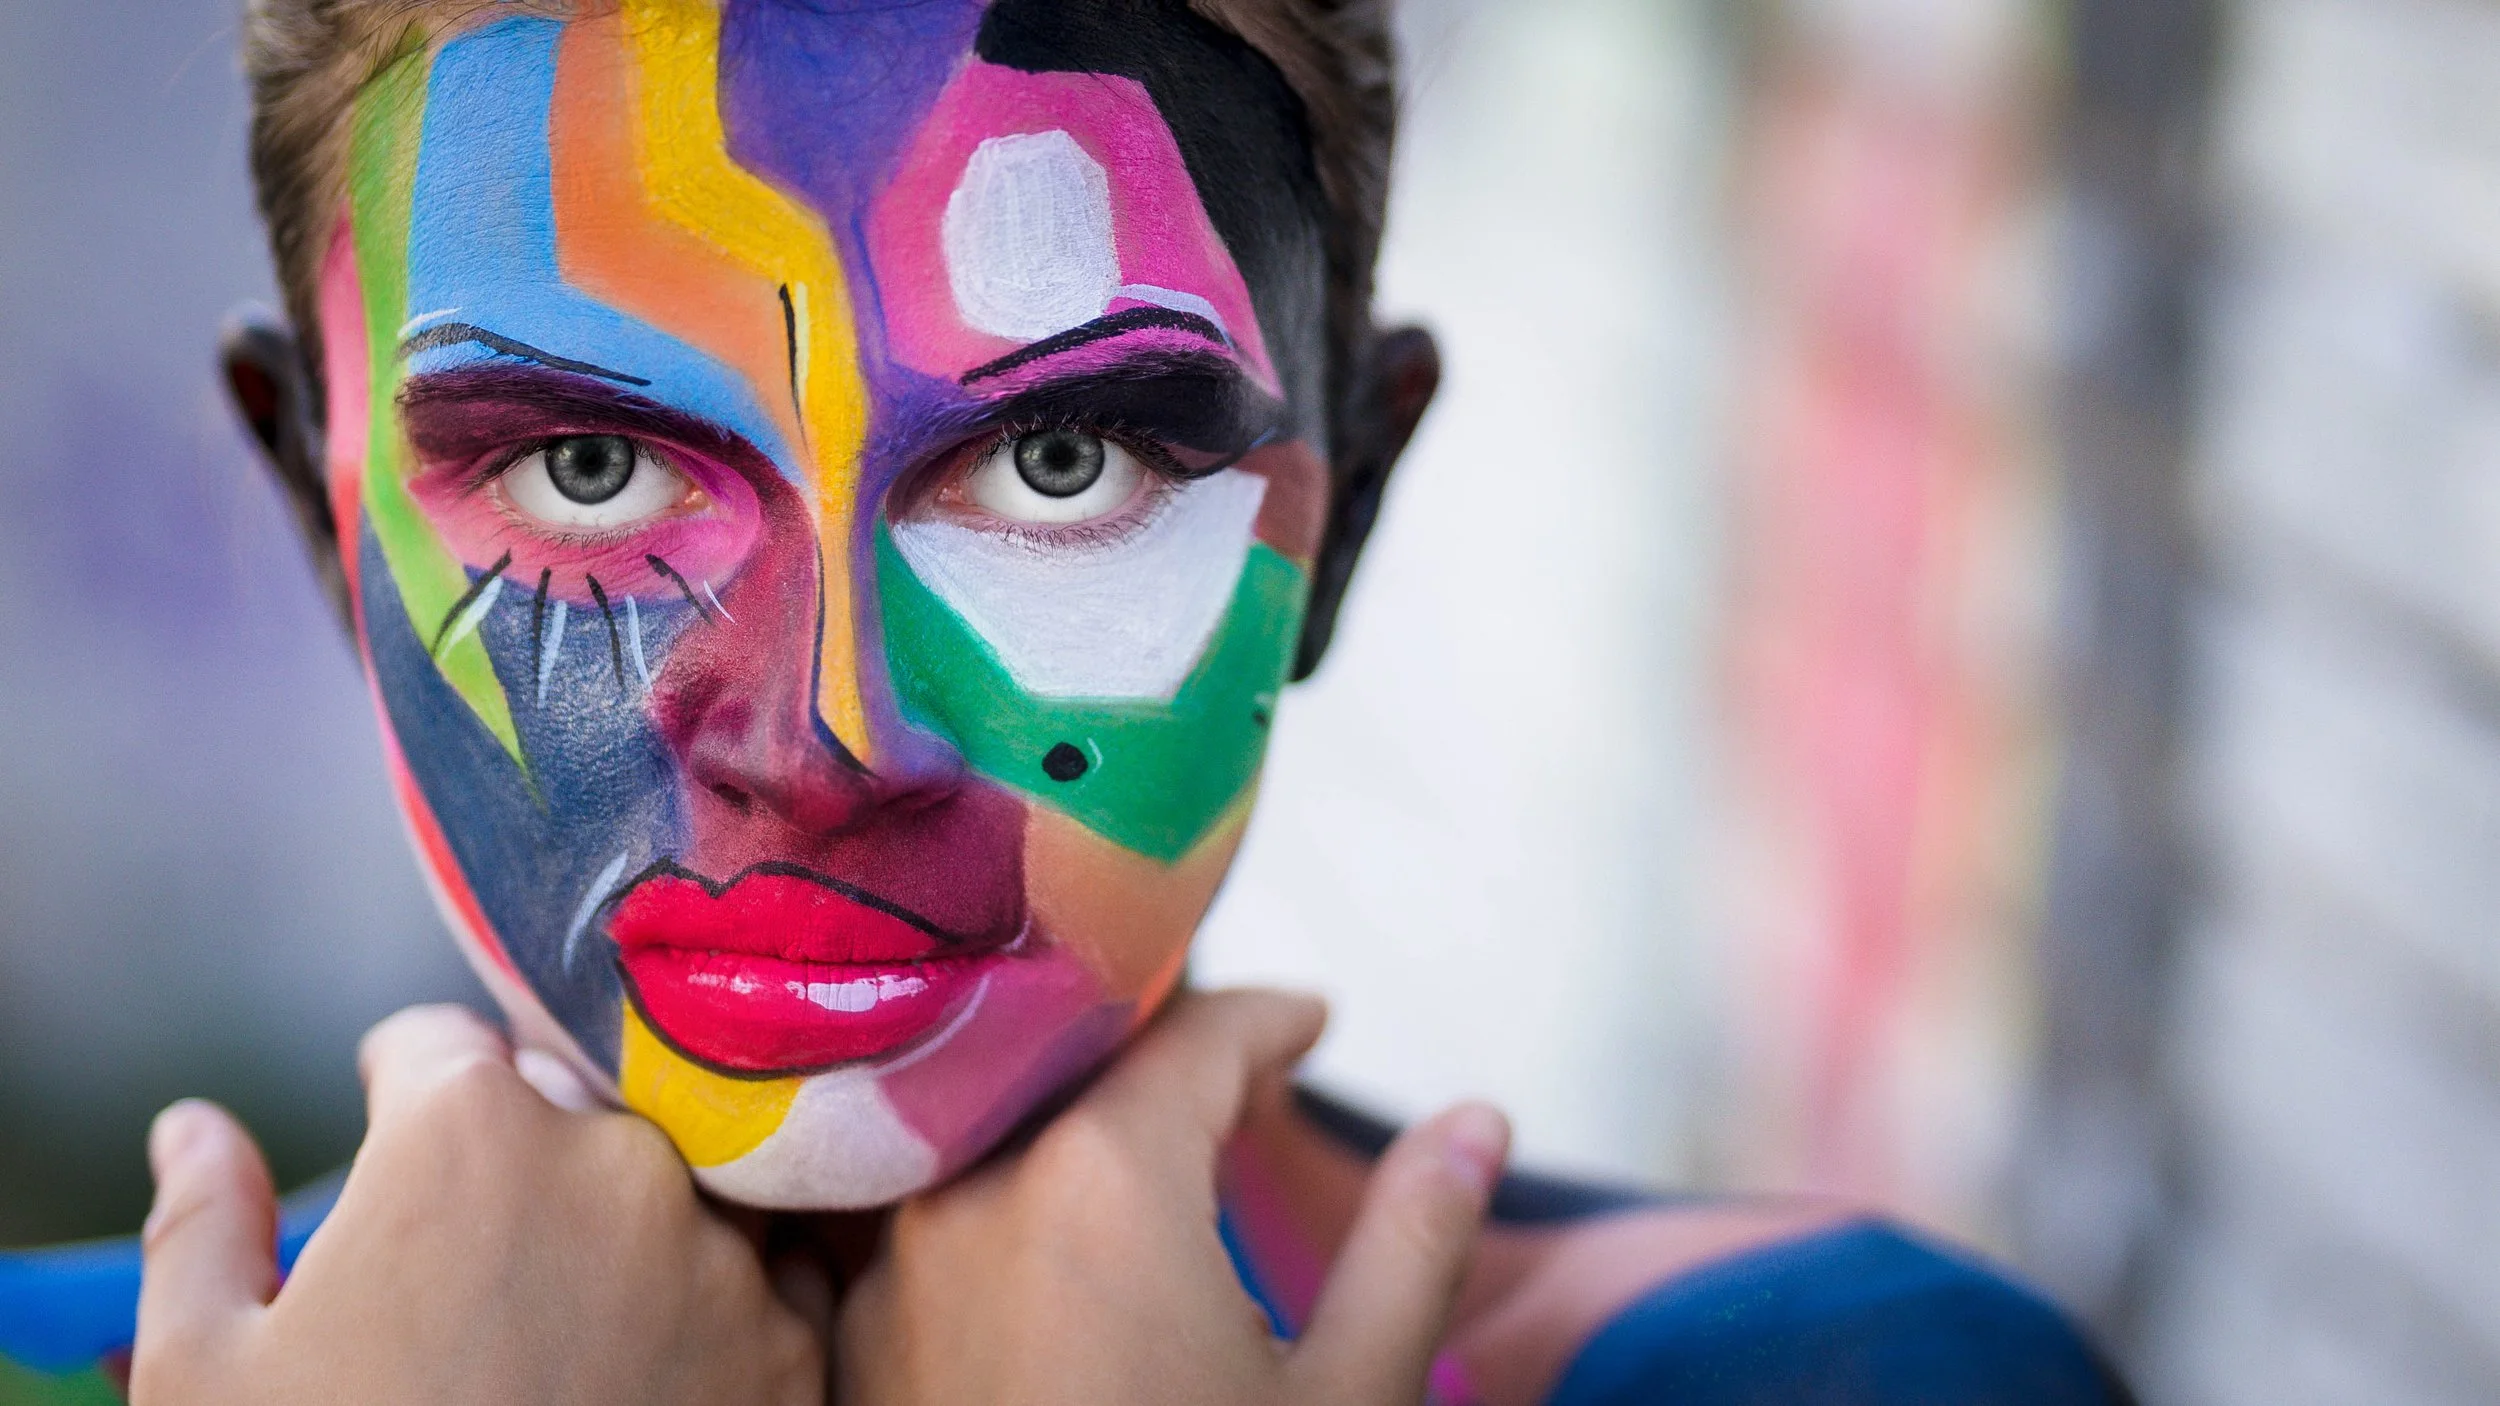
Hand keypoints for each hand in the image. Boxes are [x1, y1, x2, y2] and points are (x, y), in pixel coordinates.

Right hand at [130, 1005, 821, 1405]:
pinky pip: (755, 1276)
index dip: (398, 1089)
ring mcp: (722, 1252)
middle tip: (462, 1254)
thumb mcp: (208, 1375)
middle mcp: (619, 1160)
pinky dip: (705, 1304)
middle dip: (512, 1148)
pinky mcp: (791, 1344)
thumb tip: (193, 1131)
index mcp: (471, 1133)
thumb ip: (203, 1225)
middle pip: (564, 1099)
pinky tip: (639, 1372)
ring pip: (672, 1179)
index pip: (440, 1042)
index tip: (384, 1134)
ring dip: (621, 1217)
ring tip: (557, 1316)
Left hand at [836, 989, 1509, 1405]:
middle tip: (1240, 1066)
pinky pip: (935, 1219)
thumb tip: (1476, 1121)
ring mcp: (894, 1272)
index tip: (1314, 1020)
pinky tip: (1068, 1252)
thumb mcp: (1349, 1399)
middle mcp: (975, 1196)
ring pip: (994, 1131)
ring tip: (1160, 1148)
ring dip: (1079, 1119)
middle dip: (1164, 1050)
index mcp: (1103, 1181)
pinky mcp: (860, 1350)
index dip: (1268, 1016)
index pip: (1194, 1034)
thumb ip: (1414, 1238)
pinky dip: (1010, 1200)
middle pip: (1074, 1061)